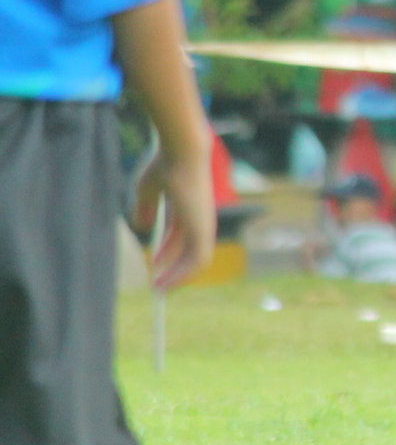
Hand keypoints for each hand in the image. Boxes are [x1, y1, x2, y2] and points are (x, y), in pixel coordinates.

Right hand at [133, 146, 215, 288]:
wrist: (180, 154)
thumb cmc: (165, 165)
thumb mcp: (148, 189)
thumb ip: (146, 208)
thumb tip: (142, 226)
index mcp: (190, 209)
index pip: (182, 238)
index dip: (168, 253)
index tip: (155, 265)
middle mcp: (200, 219)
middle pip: (189, 251)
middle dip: (173, 270)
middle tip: (157, 285)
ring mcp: (204, 225)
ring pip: (196, 261)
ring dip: (178, 278)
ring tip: (159, 290)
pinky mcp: (203, 229)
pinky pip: (198, 260)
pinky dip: (183, 275)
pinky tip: (165, 283)